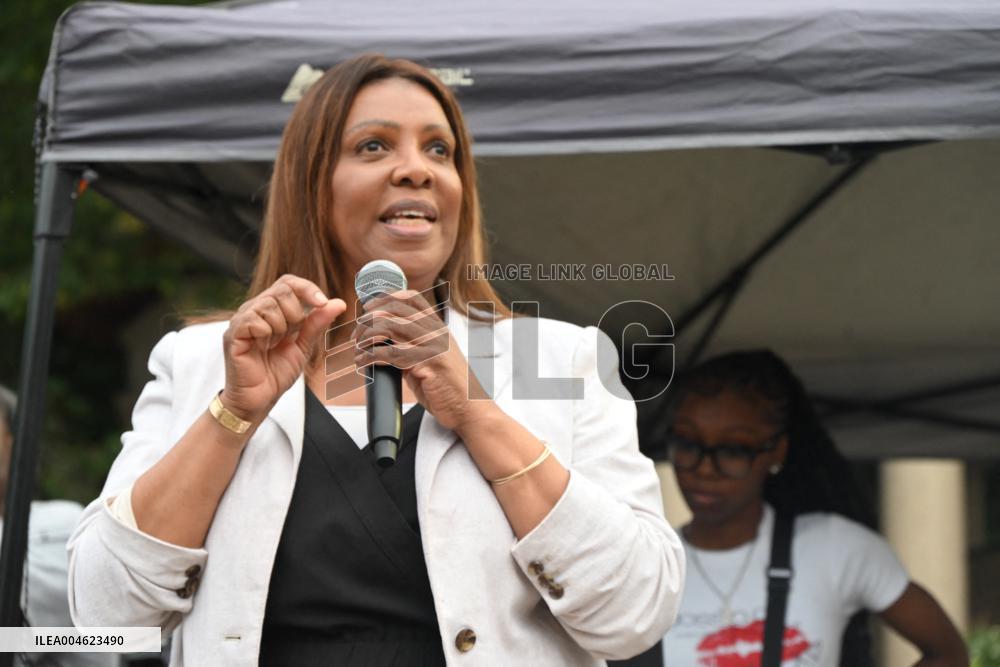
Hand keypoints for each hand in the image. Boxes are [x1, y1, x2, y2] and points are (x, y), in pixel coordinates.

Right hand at [222, 275, 345, 422]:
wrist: (259, 399)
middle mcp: (255, 309)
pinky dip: (266, 334)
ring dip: (280, 328)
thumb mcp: (303, 346)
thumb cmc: (276, 373)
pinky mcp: (233, 333)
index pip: (289, 283)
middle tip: (289, 335)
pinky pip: (254, 320)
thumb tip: (338, 303)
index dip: (307, 289)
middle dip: (296, 313)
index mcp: (271, 309)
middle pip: (282, 290)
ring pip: (270, 304)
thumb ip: (317, 323)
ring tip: (272, 345)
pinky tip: (262, 347)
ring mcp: (242, 320)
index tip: (323, 303)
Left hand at [353, 290, 495, 431]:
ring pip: (390, 327)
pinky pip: (390, 353)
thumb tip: (384, 345)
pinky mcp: (427, 364)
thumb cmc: (450, 387)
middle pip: (396, 309)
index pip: (412, 298)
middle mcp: (436, 332)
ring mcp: (433, 346)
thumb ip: (412, 348)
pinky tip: (363, 362)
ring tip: (358, 348)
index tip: (369, 307)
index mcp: (438, 328)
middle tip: (357, 333)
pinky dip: (370, 356)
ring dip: (367, 336)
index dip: (387, 297)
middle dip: (370, 317)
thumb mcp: (432, 359)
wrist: (470, 408)